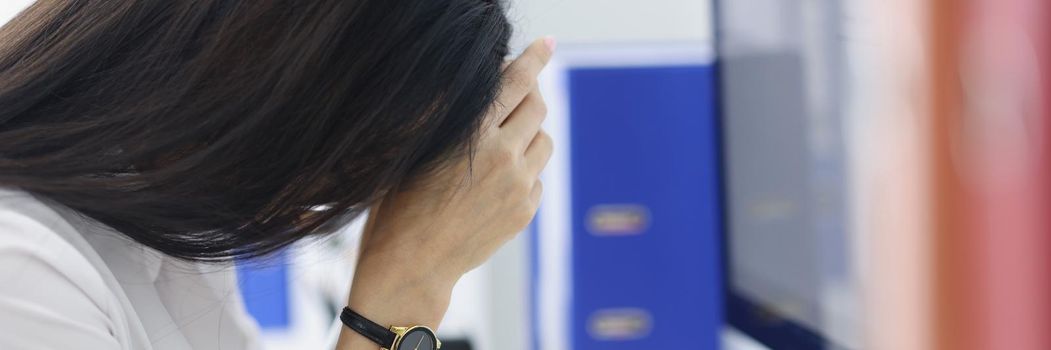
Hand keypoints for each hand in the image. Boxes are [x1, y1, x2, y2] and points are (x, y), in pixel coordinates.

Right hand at [338, 37, 555, 349]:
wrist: (412, 264)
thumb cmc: (401, 202)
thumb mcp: (420, 147)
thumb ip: (457, 114)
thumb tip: (488, 85)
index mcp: (473, 134)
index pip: (515, 82)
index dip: (533, 58)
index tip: (546, 44)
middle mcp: (503, 156)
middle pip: (537, 106)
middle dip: (529, 92)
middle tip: (516, 90)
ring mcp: (519, 187)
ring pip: (544, 140)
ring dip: (530, 131)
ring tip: (503, 138)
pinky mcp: (526, 211)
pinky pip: (537, 175)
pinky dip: (524, 168)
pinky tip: (496, 178)